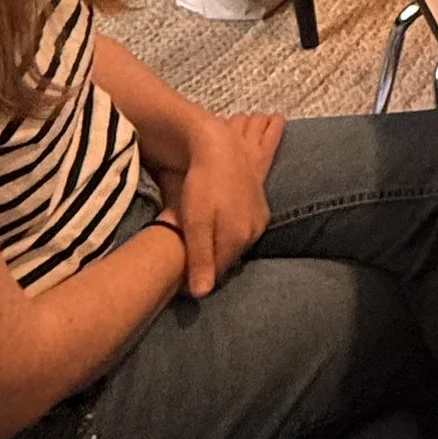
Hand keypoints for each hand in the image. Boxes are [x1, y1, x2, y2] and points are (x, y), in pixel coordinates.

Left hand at [162, 110, 279, 298]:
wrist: (217, 144)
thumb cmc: (203, 183)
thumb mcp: (195, 222)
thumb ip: (200, 258)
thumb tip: (202, 294)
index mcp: (238, 238)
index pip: (218, 272)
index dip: (198, 277)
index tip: (178, 279)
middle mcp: (254, 230)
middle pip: (229, 257)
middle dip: (211, 261)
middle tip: (186, 256)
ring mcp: (259, 216)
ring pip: (238, 242)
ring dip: (222, 245)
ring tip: (200, 240)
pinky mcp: (259, 203)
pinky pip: (245, 227)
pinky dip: (232, 231)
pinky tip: (218, 224)